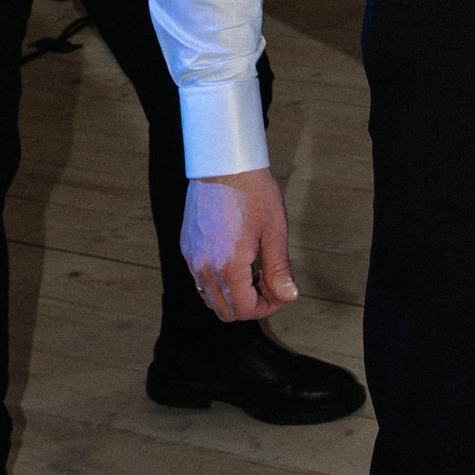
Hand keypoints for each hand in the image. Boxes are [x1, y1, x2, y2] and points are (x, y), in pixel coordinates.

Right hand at [182, 169, 297, 320]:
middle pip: (225, 311)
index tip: (281, 293)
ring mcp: (192, 258)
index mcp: (228, 265)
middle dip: (251, 306)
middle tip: (270, 284)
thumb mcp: (274, 230)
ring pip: (210, 298)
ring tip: (254, 272)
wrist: (223, 163)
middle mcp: (204, 267)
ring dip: (233, 296)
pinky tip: (237, 261)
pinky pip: (200, 280)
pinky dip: (219, 282)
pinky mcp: (186, 247)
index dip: (267, 308)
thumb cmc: (253, 192)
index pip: (244, 310)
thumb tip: (288, 296)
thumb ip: (279, 269)